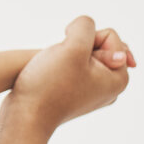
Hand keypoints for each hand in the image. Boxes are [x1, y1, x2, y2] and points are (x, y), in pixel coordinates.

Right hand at [7, 16, 131, 129]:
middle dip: (75, 48)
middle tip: (59, 65)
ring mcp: (92, 93)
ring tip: (53, 73)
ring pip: (82, 57)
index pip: (108, 37)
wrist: (24, 117)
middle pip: (97, 47)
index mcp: (118, 78)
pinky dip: (59, 67)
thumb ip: (85, 26)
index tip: (68, 56)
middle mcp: (109, 87)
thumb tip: (84, 30)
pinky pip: (71, 69)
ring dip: (65, 56)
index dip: (84, 38)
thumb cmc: (49, 86)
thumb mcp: (72, 47)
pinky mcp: (75, 95)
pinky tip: (48, 78)